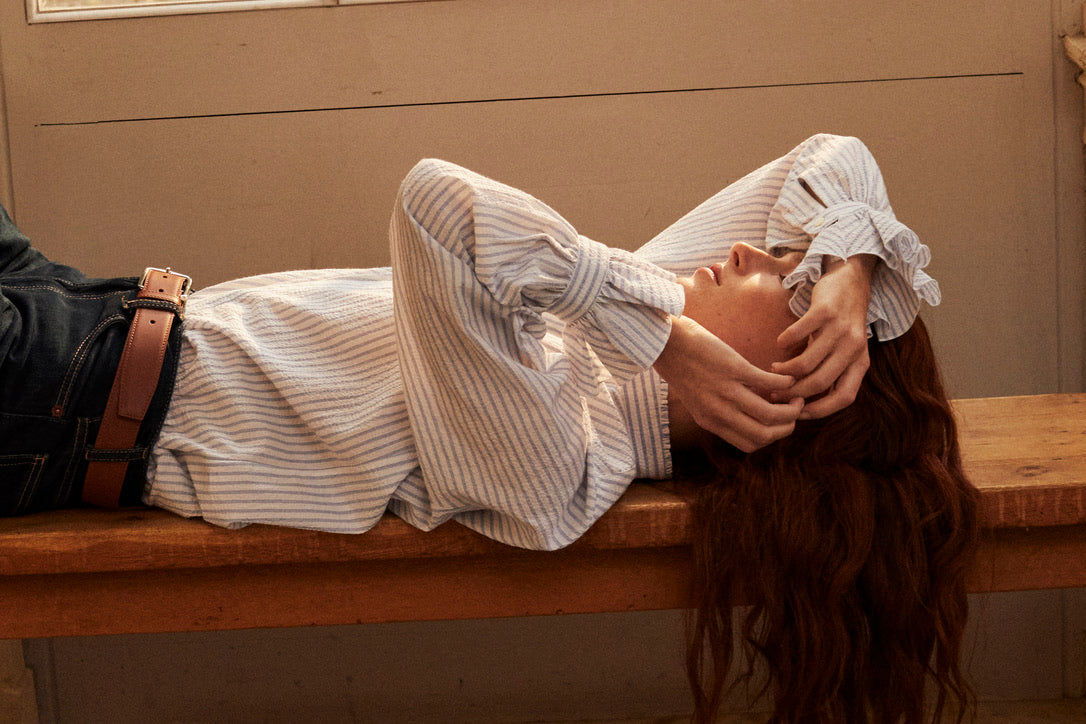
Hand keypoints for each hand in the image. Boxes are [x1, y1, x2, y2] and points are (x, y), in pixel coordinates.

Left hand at [655, 315, 803, 452]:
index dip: (771, 438)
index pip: (749, 444)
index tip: (779, 425)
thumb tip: (748, 415)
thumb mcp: (698, 400)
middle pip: (764, 434)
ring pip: (769, 413)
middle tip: (795, 412)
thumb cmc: (683, 369)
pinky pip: (768, 383)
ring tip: (797, 397)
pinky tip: (788, 378)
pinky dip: (784, 382)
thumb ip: (720, 411)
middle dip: (787, 427)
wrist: (667, 344)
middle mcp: (718, 411)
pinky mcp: (733, 368)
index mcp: (710, 422)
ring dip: (791, 408)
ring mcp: (726, 391)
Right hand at [771, 254, 874, 418]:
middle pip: (820, 382)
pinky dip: (785, 342)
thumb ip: (833, 372)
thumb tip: (806, 401)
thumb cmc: (843, 322)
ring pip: (807, 362)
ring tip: (774, 369)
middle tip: (775, 392)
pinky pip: (799, 334)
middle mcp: (853, 348)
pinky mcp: (825, 311)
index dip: (820, 410)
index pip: (844, 397)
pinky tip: (780, 343)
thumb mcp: (846, 350)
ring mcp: (840, 328)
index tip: (798, 412)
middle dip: (793, 392)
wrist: (851, 281)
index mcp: (861, 362)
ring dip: (785, 370)